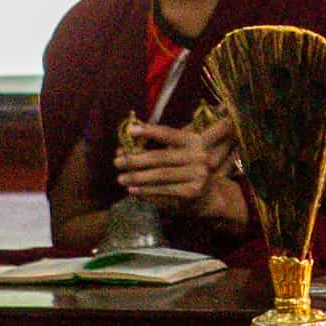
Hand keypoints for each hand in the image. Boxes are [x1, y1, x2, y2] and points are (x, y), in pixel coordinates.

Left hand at [118, 114, 248, 229]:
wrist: (208, 195)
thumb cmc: (184, 169)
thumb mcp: (176, 153)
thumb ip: (153, 148)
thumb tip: (123, 149)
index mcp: (194, 141)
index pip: (168, 133)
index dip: (149, 131)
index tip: (130, 131)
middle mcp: (199, 156)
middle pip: (160, 157)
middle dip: (135, 159)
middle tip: (117, 162)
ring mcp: (197, 175)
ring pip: (160, 175)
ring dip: (137, 177)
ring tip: (121, 178)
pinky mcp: (192, 192)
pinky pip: (164, 190)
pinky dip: (146, 191)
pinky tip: (132, 189)